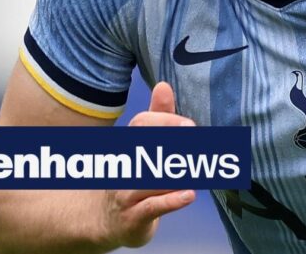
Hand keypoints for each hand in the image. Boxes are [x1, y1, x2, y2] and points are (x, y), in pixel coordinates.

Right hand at [103, 82, 196, 247]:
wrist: (103, 221)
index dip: (165, 122)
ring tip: (200, 167)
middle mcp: (124, 166)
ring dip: (178, 173)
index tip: (191, 125)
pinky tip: (189, 195)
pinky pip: (152, 207)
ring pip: (152, 179)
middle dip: (176, 144)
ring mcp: (126, 193)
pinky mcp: (133, 219)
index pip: (141, 125)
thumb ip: (156, 117)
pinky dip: (171, 201)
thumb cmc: (131, 177)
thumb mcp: (140, 146)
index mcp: (127, 144)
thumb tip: (163, 85)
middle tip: (202, 142)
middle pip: (148, 149)